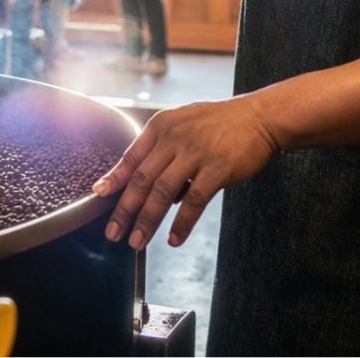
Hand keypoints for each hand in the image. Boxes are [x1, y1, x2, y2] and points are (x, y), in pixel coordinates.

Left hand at [92, 95, 278, 249]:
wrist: (261, 117)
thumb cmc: (223, 124)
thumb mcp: (186, 125)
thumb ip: (167, 153)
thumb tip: (155, 194)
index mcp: (163, 126)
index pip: (132, 156)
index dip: (114, 179)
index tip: (98, 196)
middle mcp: (174, 138)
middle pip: (142, 179)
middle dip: (124, 210)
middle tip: (113, 233)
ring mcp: (195, 153)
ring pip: (162, 193)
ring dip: (147, 221)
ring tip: (137, 242)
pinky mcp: (217, 169)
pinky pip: (193, 202)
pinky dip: (181, 223)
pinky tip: (173, 239)